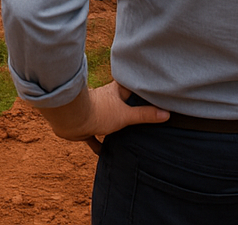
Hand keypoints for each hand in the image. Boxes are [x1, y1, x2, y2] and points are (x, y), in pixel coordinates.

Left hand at [36, 80, 169, 148]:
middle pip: (118, 102)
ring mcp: (94, 113)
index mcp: (114, 93)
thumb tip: (166, 113)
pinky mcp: (84, 127)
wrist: (71, 119)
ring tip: (124, 134)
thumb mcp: (126, 115)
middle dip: (127, 107)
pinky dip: (98, 144)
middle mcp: (104, 101)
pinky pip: (93, 137)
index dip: (137, 84)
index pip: (128, 85)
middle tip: (140, 113)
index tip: (146, 84)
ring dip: (112, 126)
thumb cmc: (98, 112)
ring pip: (106, 119)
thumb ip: (145, 115)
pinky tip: (102, 153)